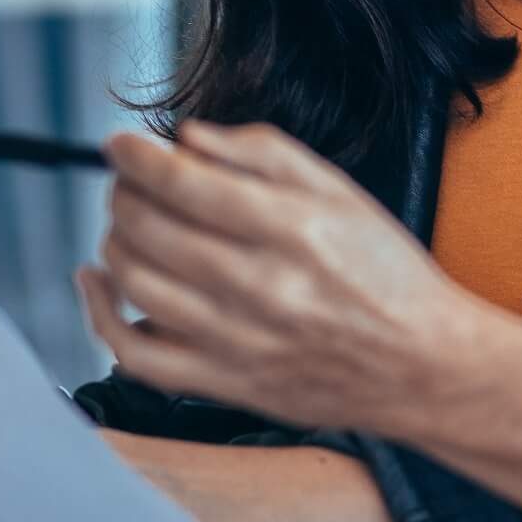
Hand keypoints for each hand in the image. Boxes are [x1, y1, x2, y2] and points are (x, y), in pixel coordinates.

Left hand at [76, 121, 475, 436]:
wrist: (422, 366)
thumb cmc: (386, 276)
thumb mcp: (343, 194)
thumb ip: (265, 154)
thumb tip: (188, 137)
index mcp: (292, 229)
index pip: (184, 183)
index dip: (135, 157)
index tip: (120, 145)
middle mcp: (260, 285)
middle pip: (148, 228)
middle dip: (124, 193)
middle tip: (131, 183)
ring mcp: (237, 340)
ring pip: (135, 281)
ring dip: (115, 240)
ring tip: (130, 225)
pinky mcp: (225, 383)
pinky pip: (136, 354)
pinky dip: (102, 315)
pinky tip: (100, 282)